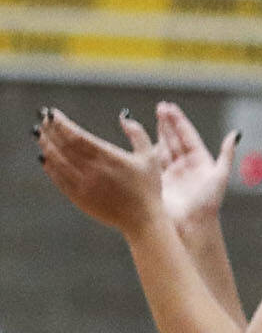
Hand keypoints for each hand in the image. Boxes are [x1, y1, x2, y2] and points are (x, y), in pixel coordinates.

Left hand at [36, 107, 167, 234]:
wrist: (142, 219)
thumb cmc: (149, 187)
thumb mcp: (150, 156)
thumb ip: (137, 133)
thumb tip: (123, 115)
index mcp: (109, 157)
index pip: (77, 136)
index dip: (62, 124)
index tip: (52, 113)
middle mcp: (93, 170)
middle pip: (64, 146)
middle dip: (51, 130)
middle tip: (43, 118)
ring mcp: (83, 185)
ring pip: (58, 161)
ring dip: (46, 146)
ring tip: (40, 134)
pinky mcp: (78, 197)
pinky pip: (58, 179)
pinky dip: (50, 166)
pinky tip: (45, 158)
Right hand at [152, 102, 237, 232]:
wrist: (191, 225)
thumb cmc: (208, 203)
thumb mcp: (220, 176)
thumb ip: (226, 154)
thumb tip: (235, 133)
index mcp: (200, 161)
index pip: (187, 136)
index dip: (179, 122)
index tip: (170, 108)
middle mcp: (184, 165)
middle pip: (173, 139)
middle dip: (166, 123)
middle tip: (160, 107)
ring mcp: (169, 172)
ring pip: (162, 147)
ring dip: (157, 132)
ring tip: (153, 117)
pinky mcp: (156, 181)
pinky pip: (150, 161)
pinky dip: (145, 148)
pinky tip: (140, 137)